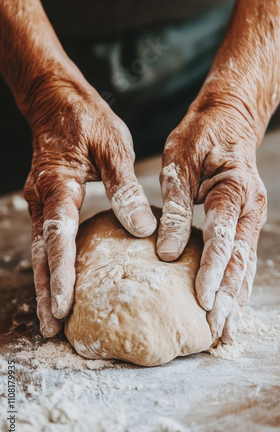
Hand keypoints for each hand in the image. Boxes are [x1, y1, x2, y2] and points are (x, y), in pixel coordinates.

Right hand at [24, 76, 155, 337]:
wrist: (58, 102)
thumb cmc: (87, 120)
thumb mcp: (113, 147)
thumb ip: (123, 187)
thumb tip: (140, 228)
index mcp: (59, 185)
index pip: (57, 236)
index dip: (59, 272)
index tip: (62, 304)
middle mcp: (43, 199)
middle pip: (41, 254)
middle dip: (45, 293)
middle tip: (51, 330)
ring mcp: (42, 203)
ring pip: (41, 251)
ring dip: (45, 285)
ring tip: (51, 320)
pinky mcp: (48, 204)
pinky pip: (47, 241)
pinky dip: (51, 266)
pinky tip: (60, 284)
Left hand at [157, 98, 266, 342]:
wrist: (228, 120)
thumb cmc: (200, 137)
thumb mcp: (180, 162)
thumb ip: (174, 207)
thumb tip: (166, 252)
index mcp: (234, 189)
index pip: (222, 237)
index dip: (213, 270)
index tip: (203, 300)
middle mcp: (249, 208)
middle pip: (240, 260)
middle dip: (228, 296)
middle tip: (216, 330)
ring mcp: (251, 217)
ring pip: (245, 265)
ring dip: (236, 298)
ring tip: (227, 330)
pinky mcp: (244, 223)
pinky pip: (243, 259)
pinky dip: (237, 284)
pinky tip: (230, 306)